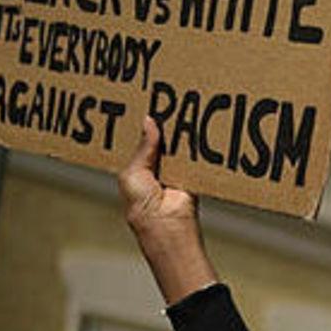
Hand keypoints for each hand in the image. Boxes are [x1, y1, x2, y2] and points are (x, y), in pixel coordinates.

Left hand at [119, 120, 216, 303]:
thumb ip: (144, 147)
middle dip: (164, 127)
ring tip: (182, 115)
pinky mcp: (193, 175)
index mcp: (138, 166)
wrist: (167, 226)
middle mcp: (157, 167)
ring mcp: (176, 171)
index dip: (143, 126)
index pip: (141, 141)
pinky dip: (195, 148)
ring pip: (178, 148)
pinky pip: (194, 158)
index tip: (148, 105)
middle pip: (162, 141)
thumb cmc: (141, 206)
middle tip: (168, 105)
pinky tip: (196, 133)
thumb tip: (149, 121)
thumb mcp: (134, 171)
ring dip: (180, 137)